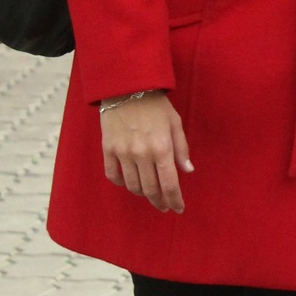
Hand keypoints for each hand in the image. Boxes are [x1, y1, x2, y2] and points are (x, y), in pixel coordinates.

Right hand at [100, 92, 192, 213]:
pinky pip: (112, 175)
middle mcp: (142, 153)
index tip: (178, 208)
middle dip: (159, 202)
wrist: (127, 86)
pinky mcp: (108, 148)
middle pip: (151, 189)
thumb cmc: (156, 104)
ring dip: (142, 194)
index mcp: (162, 147)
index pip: (169, 184)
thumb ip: (181, 149)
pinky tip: (129, 183)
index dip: (175, 200)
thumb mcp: (175, 123)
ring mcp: (123, 152)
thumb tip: (187, 171)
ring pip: (132, 185)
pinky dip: (121, 183)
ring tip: (149, 194)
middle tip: (164, 206)